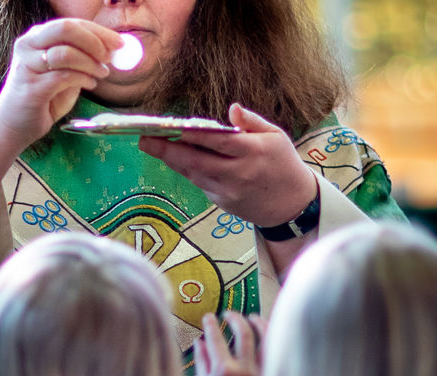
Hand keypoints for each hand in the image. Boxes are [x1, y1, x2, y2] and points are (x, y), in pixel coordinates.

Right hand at [0, 18, 122, 150]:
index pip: (71, 24)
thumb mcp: (65, 75)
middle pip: (66, 29)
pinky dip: (83, 78)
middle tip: (110, 57)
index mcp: (37, 38)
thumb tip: (110, 52)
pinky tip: (90, 84)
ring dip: (91, 63)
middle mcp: (28, 46)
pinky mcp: (30, 87)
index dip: (99, 31)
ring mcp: (26, 65)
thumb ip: (82, 61)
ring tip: (102, 74)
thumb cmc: (42, 99)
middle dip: (95, 41)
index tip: (119, 43)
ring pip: (66, 53)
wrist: (13, 126)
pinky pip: (64, 76)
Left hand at [138, 103, 316, 226]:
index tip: (171, 126)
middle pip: (197, 161)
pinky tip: (173, 157)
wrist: (292, 205)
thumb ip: (251, 121)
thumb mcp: (275, 136)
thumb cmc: (283, 164)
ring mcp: (229, 191)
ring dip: (171, 159)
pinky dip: (186, 170)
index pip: (218, 141)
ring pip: (193, 173)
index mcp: (253, 152)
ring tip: (151, 144)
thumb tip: (232, 109)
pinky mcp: (222, 202)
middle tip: (144, 139)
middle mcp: (239, 173)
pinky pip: (200, 183)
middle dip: (167, 150)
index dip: (194, 134)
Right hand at [194, 311, 267, 375]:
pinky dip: (273, 341)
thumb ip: (202, 362)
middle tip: (228, 314)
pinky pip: (278, 354)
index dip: (211, 324)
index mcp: (224, 373)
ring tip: (252, 317)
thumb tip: (200, 340)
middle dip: (235, 317)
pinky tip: (268, 335)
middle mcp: (246, 372)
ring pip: (268, 339)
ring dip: (260, 323)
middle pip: (244, 332)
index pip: (216, 338)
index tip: (208, 317)